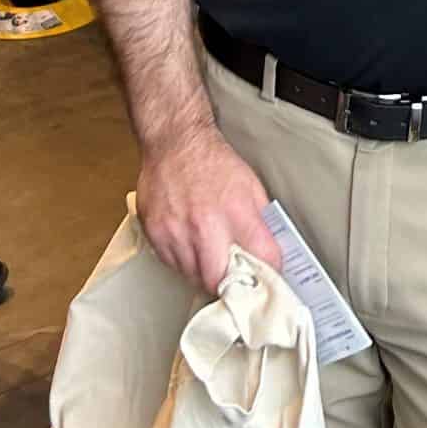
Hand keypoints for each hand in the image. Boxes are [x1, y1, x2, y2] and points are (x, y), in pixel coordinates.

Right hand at [137, 122, 280, 291]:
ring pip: (192, 277)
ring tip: (209, 256)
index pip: (262, 257)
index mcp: (236, 210)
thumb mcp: (251, 186)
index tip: (269, 277)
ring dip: (203, 273)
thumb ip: (261, 221)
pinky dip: (182, 262)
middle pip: (218, 280)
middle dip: (228, 285)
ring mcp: (176, 231)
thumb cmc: (212, 161)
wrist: (175, 142)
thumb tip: (271, 251)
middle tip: (233, 280)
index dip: (269, 272)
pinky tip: (189, 245)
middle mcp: (204, 224)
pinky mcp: (155, 234)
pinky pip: (171, 265)